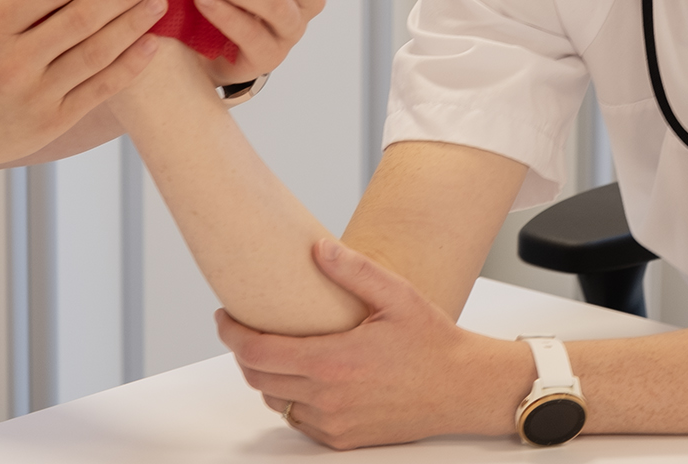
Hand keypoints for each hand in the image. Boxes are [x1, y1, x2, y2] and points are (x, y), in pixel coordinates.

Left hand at [216, 240, 522, 448]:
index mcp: (333, 362)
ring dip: (266, 376)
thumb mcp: (396, 295)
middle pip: (258, 379)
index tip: (224, 317)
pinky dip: (290, 399)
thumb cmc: (433, 343)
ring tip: (274, 348)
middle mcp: (328, 398)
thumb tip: (318, 248)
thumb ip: (353, 270)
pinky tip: (303, 376)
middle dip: (243, 352)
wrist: (463, 388)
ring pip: (276, 401)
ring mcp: (335, 423)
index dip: (232, 334)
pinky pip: (299, 422)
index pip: (258, 353)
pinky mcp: (345, 439)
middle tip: (243, 327)